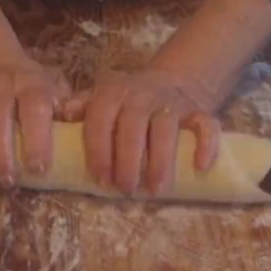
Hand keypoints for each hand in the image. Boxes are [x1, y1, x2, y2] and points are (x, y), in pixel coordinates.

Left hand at [60, 66, 222, 196]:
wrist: (173, 80)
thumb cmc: (128, 102)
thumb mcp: (102, 99)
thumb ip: (82, 106)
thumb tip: (64, 115)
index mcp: (113, 94)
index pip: (101, 120)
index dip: (100, 151)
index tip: (101, 179)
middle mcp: (141, 95)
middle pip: (133, 127)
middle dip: (128, 161)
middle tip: (126, 189)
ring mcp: (171, 103)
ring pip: (166, 128)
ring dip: (161, 160)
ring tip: (156, 188)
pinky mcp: (199, 110)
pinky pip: (206, 125)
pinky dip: (206, 144)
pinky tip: (199, 166)